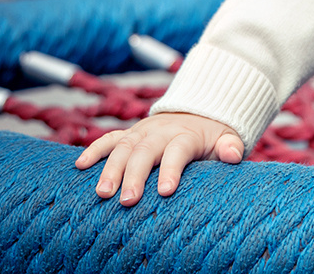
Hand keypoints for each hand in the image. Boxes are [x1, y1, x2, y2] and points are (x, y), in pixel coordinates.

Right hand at [75, 112, 243, 206]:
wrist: (198, 111)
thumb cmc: (212, 136)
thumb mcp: (227, 137)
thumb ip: (231, 145)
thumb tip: (233, 154)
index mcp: (185, 135)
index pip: (177, 151)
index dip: (171, 170)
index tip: (165, 192)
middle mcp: (160, 131)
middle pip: (145, 151)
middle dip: (134, 176)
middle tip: (127, 201)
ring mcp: (142, 131)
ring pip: (123, 147)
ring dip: (110, 168)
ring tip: (102, 193)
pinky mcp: (130, 134)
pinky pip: (109, 139)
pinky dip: (94, 150)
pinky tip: (80, 166)